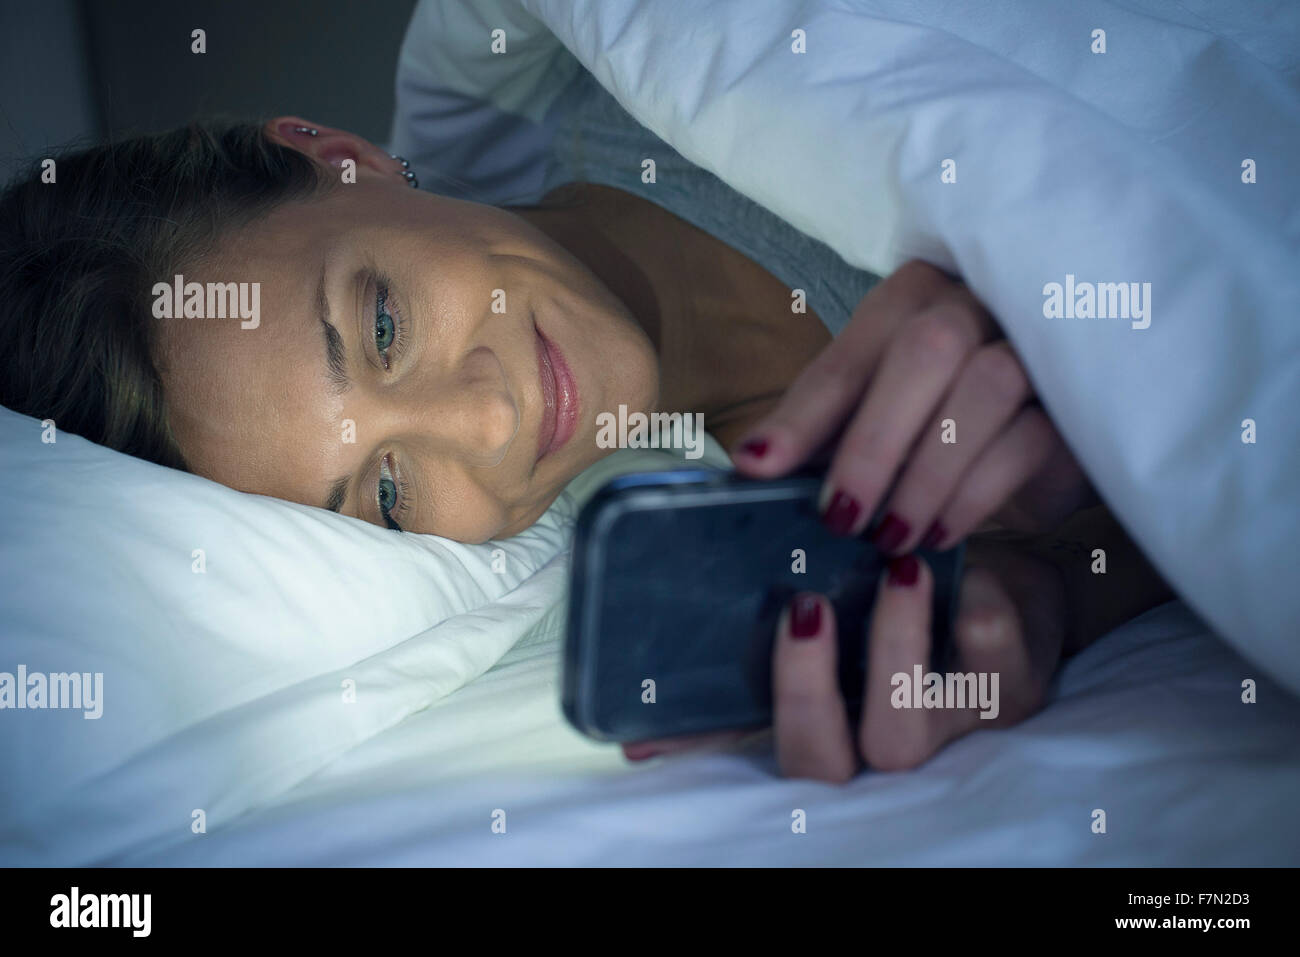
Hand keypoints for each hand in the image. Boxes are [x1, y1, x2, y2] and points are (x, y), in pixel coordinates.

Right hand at [622, 537, 1066, 780]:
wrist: (1013, 596)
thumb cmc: (899, 600)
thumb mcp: (828, 611)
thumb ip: (750, 633)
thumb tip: (658, 662)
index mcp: (828, 721)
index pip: (745, 738)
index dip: (695, 747)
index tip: (645, 730)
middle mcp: (875, 739)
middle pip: (820, 765)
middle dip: (802, 692)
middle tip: (801, 608)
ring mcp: (943, 728)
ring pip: (902, 733)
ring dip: (893, 650)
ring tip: (897, 570)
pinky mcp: (1009, 693)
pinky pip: (994, 673)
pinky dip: (982, 623)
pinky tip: (972, 581)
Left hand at [730, 260, 1095, 549]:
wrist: (1041, 434)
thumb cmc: (939, 418)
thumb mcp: (874, 416)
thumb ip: (819, 429)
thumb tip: (751, 463)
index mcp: (910, 300)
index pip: (849, 355)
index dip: (802, 415)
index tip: (758, 469)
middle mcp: (974, 302)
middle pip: (924, 352)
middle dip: (872, 444)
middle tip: (840, 518)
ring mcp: (1035, 341)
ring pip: (985, 386)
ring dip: (927, 474)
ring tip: (891, 536)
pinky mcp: (1077, 396)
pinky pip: (1028, 437)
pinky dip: (973, 493)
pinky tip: (939, 533)